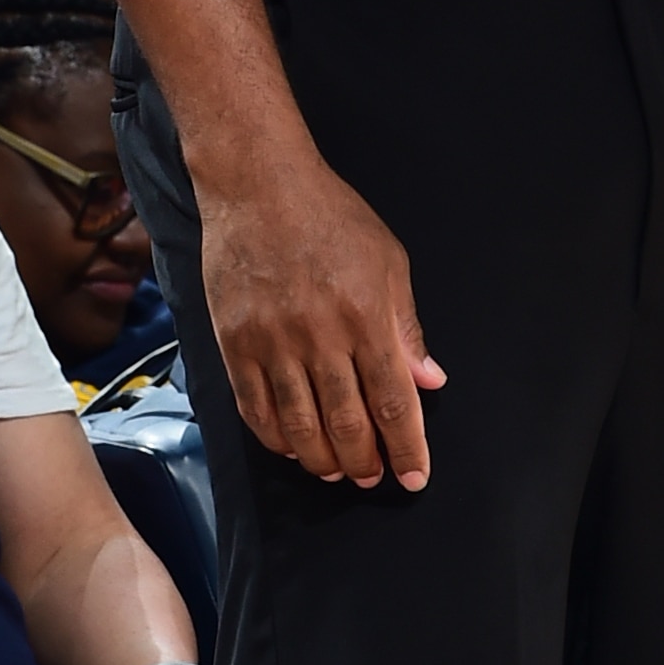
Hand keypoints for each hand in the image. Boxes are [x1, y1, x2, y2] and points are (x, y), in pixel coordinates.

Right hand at [199, 153, 446, 487]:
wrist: (258, 186)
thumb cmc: (331, 217)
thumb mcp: (388, 262)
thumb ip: (407, 327)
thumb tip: (429, 381)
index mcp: (366, 317)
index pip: (392, 401)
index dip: (407, 447)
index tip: (415, 477)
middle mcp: (320, 337)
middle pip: (347, 424)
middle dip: (366, 462)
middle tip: (374, 478)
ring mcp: (272, 343)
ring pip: (299, 426)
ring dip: (322, 460)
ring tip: (338, 472)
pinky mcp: (234, 342)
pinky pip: (255, 407)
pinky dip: (275, 437)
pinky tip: (291, 447)